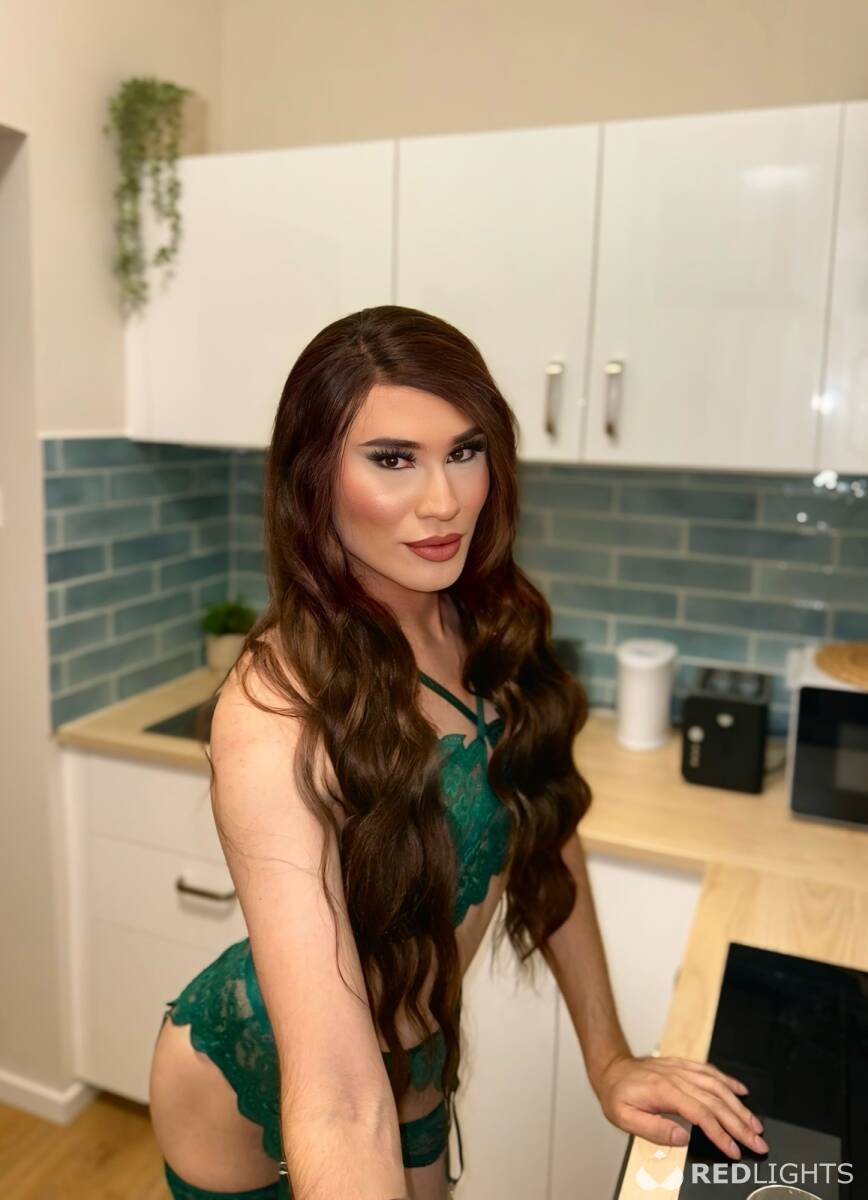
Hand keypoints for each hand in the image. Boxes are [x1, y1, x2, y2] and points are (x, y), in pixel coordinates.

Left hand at [592, 1053, 768, 1159]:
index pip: (701, 1114)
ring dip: (739, 1106)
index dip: (720, 1134)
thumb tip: (682, 1138)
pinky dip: (728, 1081)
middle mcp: (677, 1078)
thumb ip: (654, 1130)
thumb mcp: (625, 1119)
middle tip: (757, 1142)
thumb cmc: (617, 1095)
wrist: (611, 1068)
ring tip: (755, 1125)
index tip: (734, 1150)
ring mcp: (682, 1070)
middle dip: (740, 1124)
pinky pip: (710, 1071)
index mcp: (664, 1092)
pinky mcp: (683, 1066)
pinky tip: (741, 1091)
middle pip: (716, 1101)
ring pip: (717, 1087)